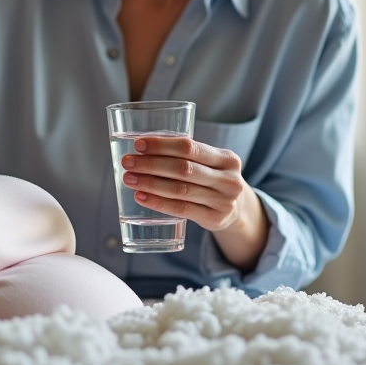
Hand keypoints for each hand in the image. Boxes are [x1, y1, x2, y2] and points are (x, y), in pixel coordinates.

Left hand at [120, 135, 267, 268]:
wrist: (237, 209)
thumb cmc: (212, 179)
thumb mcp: (210, 163)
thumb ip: (186, 154)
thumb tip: (142, 147)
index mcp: (227, 158)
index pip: (190, 147)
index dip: (161, 145)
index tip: (138, 145)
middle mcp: (229, 179)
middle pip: (183, 169)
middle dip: (151, 164)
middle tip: (128, 162)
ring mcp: (224, 201)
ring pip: (180, 190)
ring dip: (150, 183)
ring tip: (129, 179)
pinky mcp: (215, 219)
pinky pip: (181, 209)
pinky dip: (158, 202)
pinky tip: (141, 197)